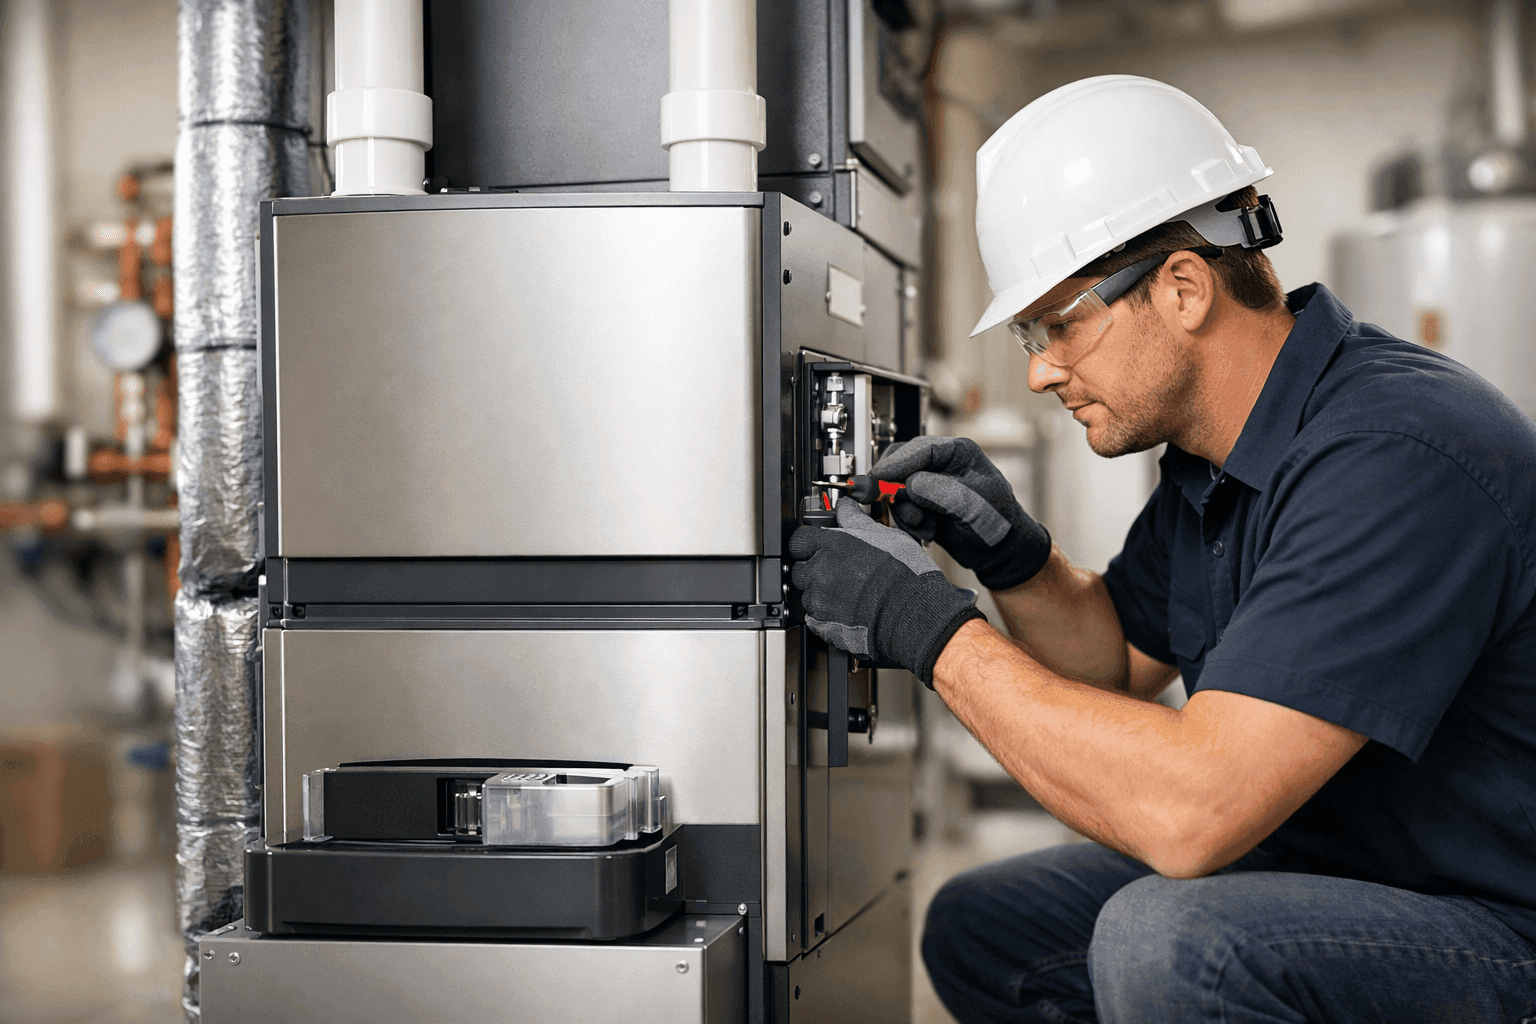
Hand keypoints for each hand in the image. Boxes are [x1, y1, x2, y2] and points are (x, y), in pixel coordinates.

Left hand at [789, 498, 984, 686]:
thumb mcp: (884, 535)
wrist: (911, 612)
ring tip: (849, 594)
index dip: (809, 545)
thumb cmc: (903, 574)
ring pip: (808, 594)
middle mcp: (819, 571)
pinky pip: (814, 617)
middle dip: (815, 570)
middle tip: (839, 574)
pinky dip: (826, 615)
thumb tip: (846, 507)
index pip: (799, 540)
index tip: (818, 548)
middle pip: (801, 568)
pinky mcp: (822, 623)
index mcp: (830, 545)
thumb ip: (856, 520)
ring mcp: (818, 599)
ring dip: (822, 594)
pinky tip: (847, 610)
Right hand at [870, 436, 1050, 590]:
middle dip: (895, 488)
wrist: (998, 551)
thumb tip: (910, 484)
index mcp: (959, 452)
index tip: (880, 477)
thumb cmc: (997, 523)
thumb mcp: (974, 506)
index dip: (897, 463)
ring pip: (896, 489)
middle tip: (889, 503)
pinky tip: (928, 531)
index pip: (920, 449)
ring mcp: (928, 483)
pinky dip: (909, 522)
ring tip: (926, 526)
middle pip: (900, 464)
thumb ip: (942, 492)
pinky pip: (900, 508)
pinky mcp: (921, 503)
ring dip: (905, 511)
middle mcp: (941, 464)